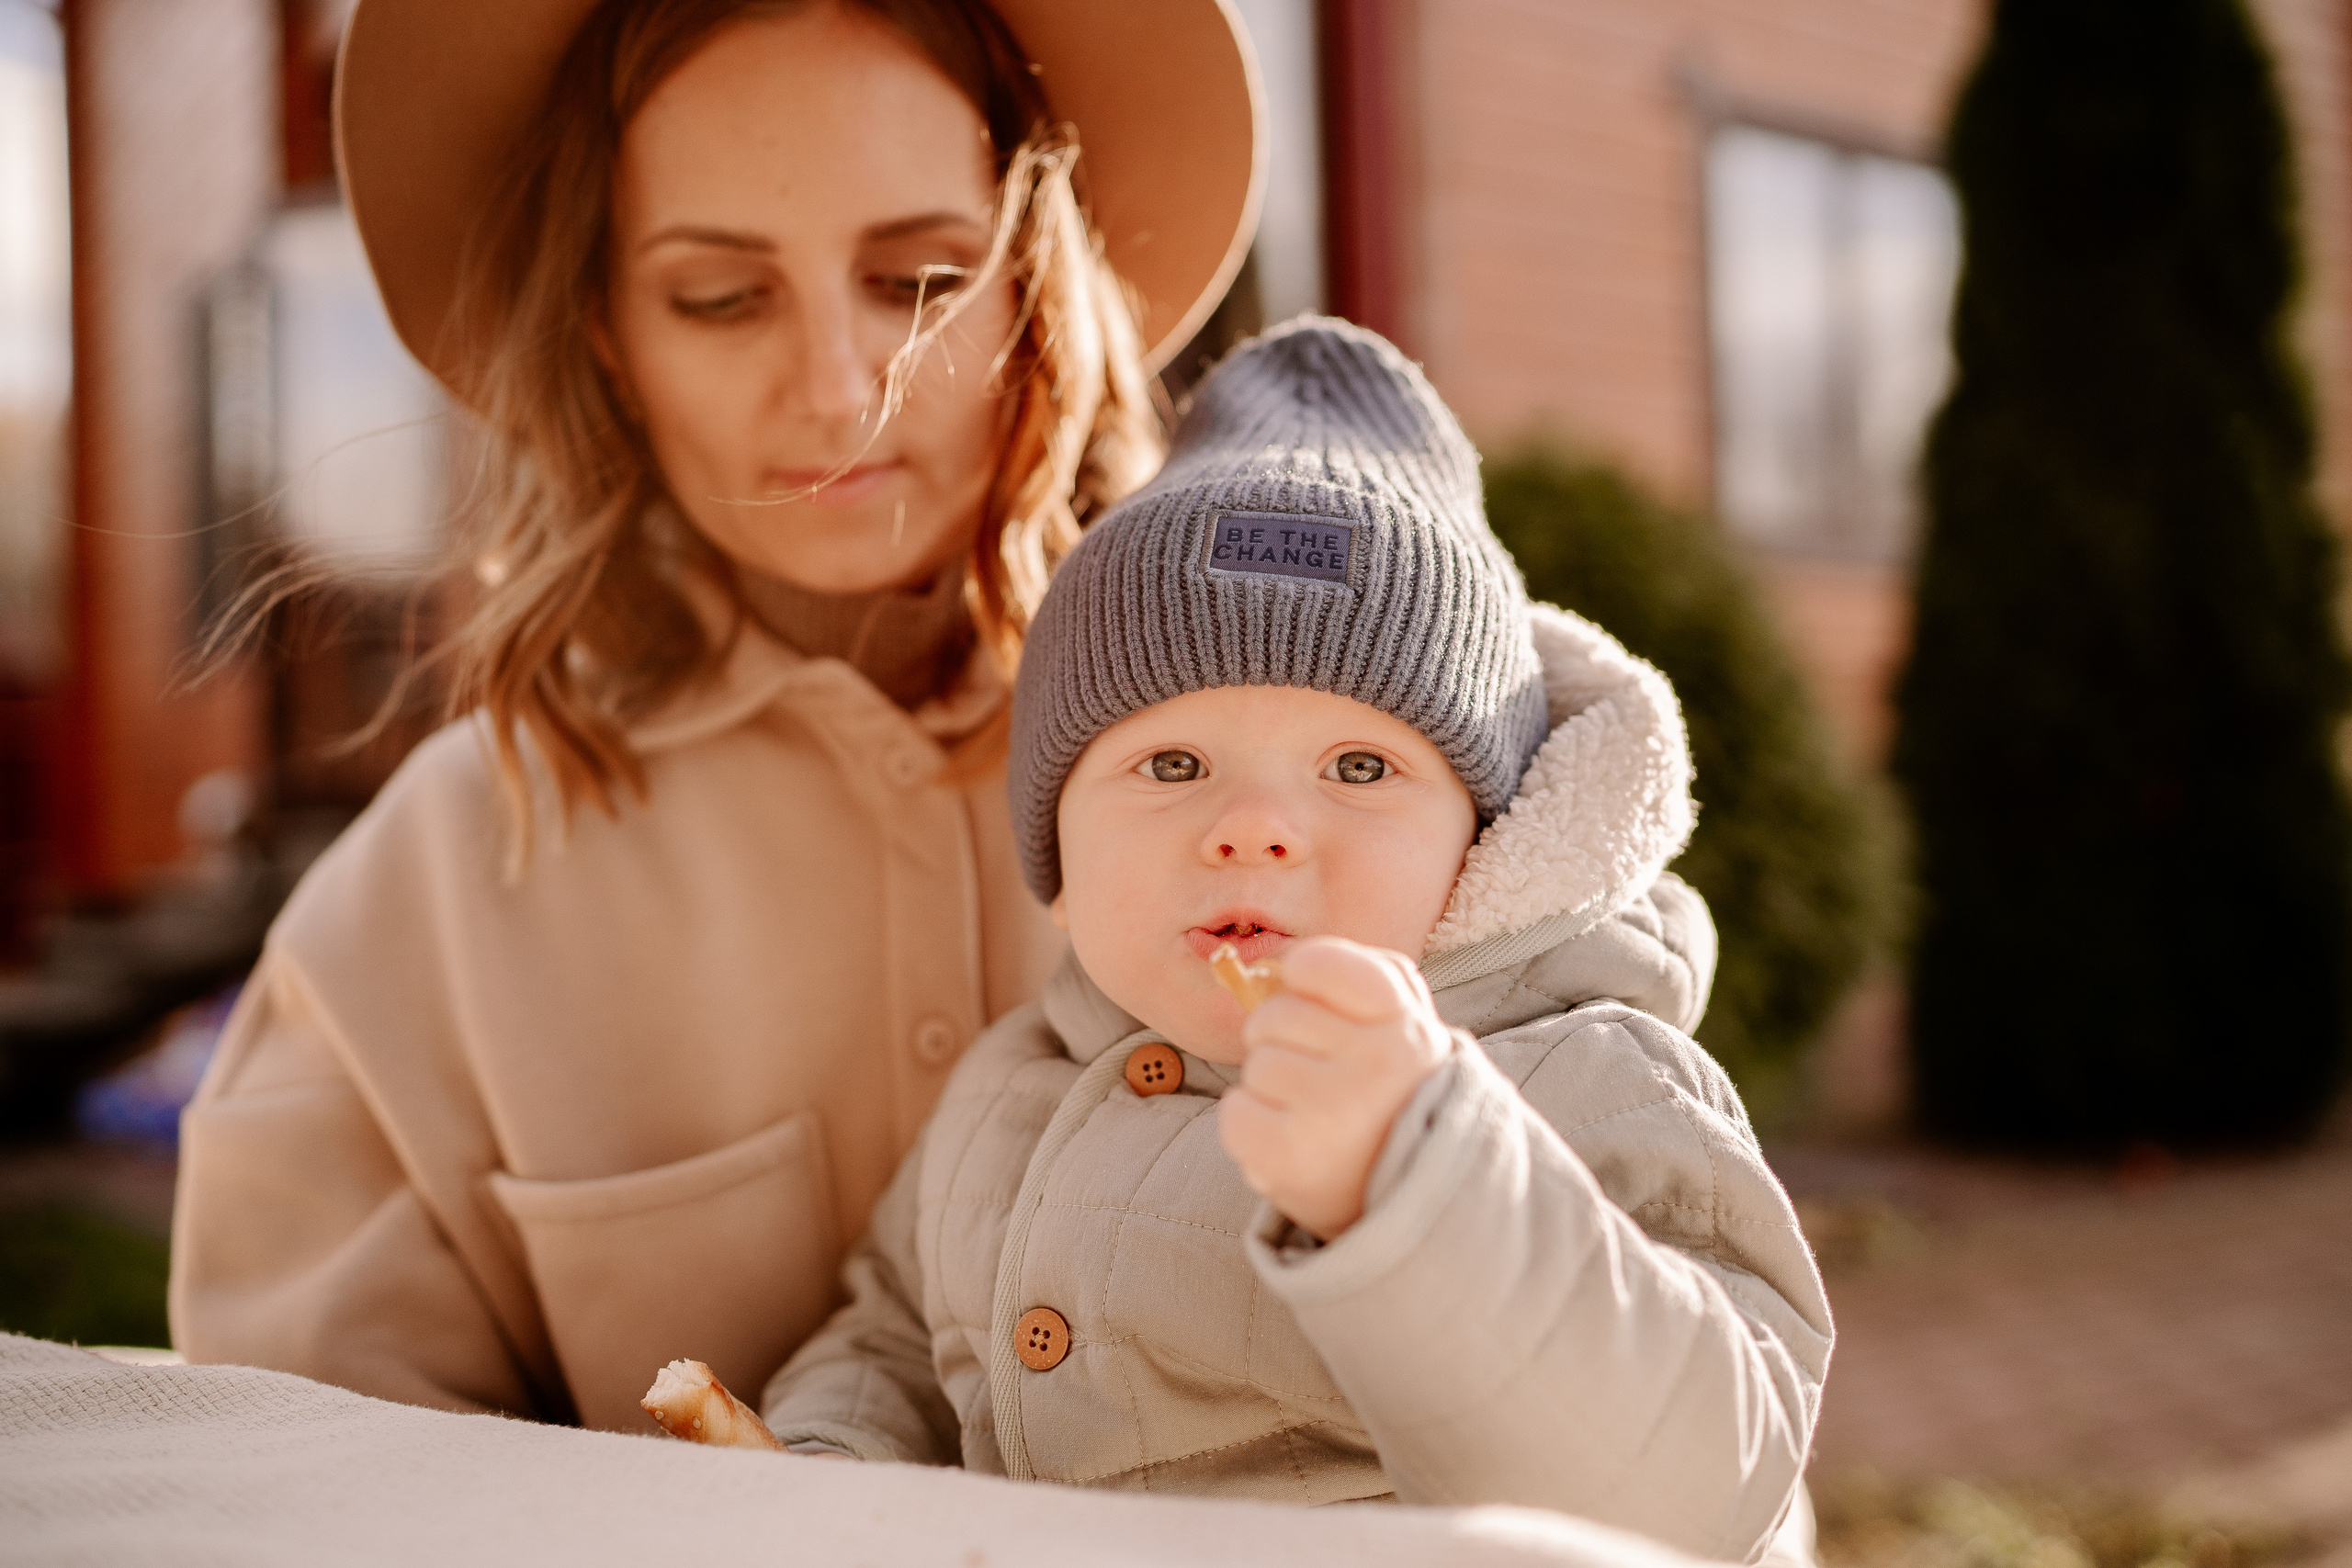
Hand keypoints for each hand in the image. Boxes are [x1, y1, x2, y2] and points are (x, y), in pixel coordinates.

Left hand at [1217, 936, 1453, 1241]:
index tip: (1306, 988)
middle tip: (1321, 1074)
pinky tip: (1290, 1139)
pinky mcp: (1291, 1156)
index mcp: (1405, 1024)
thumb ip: (1357, 976)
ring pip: (1256, 1065)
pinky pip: (1235, 1111)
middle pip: (1274, 1014)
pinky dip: (1251, 1126)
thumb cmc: (1392, 1093)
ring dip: (1272, 1089)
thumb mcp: (1402, 1024)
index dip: (1302, 971)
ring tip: (1313, 1114)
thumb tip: (1276, 968)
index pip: (1322, 964)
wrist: (1414, 1195)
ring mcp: (1333, 1111)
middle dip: (1282, 1040)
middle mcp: (1377, 1064)